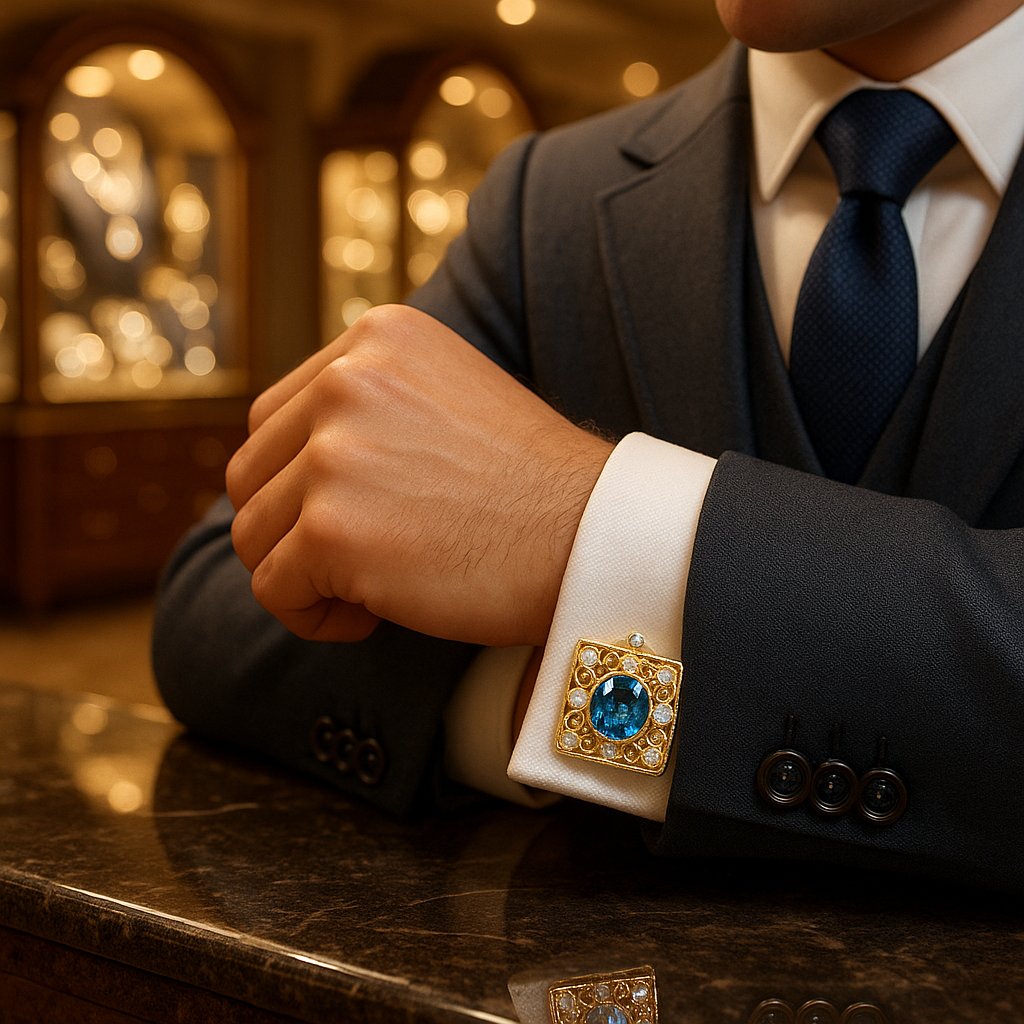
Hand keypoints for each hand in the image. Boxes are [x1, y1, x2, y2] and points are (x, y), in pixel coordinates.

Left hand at [226, 305, 612, 645]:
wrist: (592, 536)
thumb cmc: (530, 485)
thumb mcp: (445, 398)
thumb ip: (368, 406)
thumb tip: (288, 461)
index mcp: (376, 338)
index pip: (274, 418)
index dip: (299, 483)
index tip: (357, 518)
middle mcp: (347, 380)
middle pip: (252, 474)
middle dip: (291, 530)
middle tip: (356, 560)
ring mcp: (335, 453)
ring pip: (253, 534)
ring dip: (300, 574)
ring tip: (366, 591)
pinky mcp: (332, 529)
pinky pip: (273, 590)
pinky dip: (311, 616)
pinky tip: (369, 618)